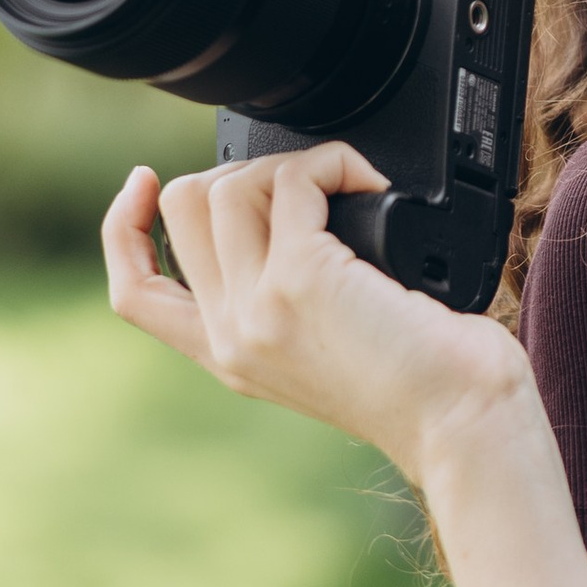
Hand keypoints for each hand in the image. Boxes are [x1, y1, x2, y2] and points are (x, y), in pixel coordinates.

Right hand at [102, 148, 525, 489]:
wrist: (464, 422)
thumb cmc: (428, 385)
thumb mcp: (330, 351)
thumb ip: (286, 305)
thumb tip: (290, 218)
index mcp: (230, 356)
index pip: (134, 290)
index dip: (122, 226)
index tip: (145, 181)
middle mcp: (232, 336)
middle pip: (179, 210)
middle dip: (240, 171)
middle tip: (306, 185)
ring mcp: (259, 307)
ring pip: (226, 186)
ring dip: (292, 164)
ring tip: (348, 185)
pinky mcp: (302, 280)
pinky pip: (296, 180)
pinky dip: (337, 163)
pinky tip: (373, 185)